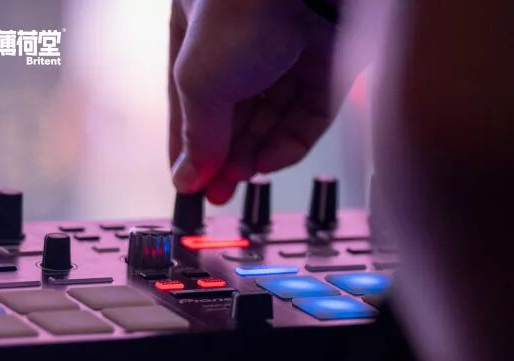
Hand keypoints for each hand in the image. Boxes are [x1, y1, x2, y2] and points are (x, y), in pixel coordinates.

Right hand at [168, 0, 342, 203]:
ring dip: (255, 153)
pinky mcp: (326, 61)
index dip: (191, 145)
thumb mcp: (198, 83)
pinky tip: (270, 160)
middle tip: (219, 190)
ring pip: (274, 117)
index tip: (190, 183)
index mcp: (198, 38)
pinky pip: (308, 113)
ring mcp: (287, 50)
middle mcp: (243, 42)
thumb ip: (197, 136)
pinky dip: (290, 141)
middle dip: (227, 156)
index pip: (191, 101)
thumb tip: (187, 178)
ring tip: (242, 176)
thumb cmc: (236, 10)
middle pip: (236, 114)